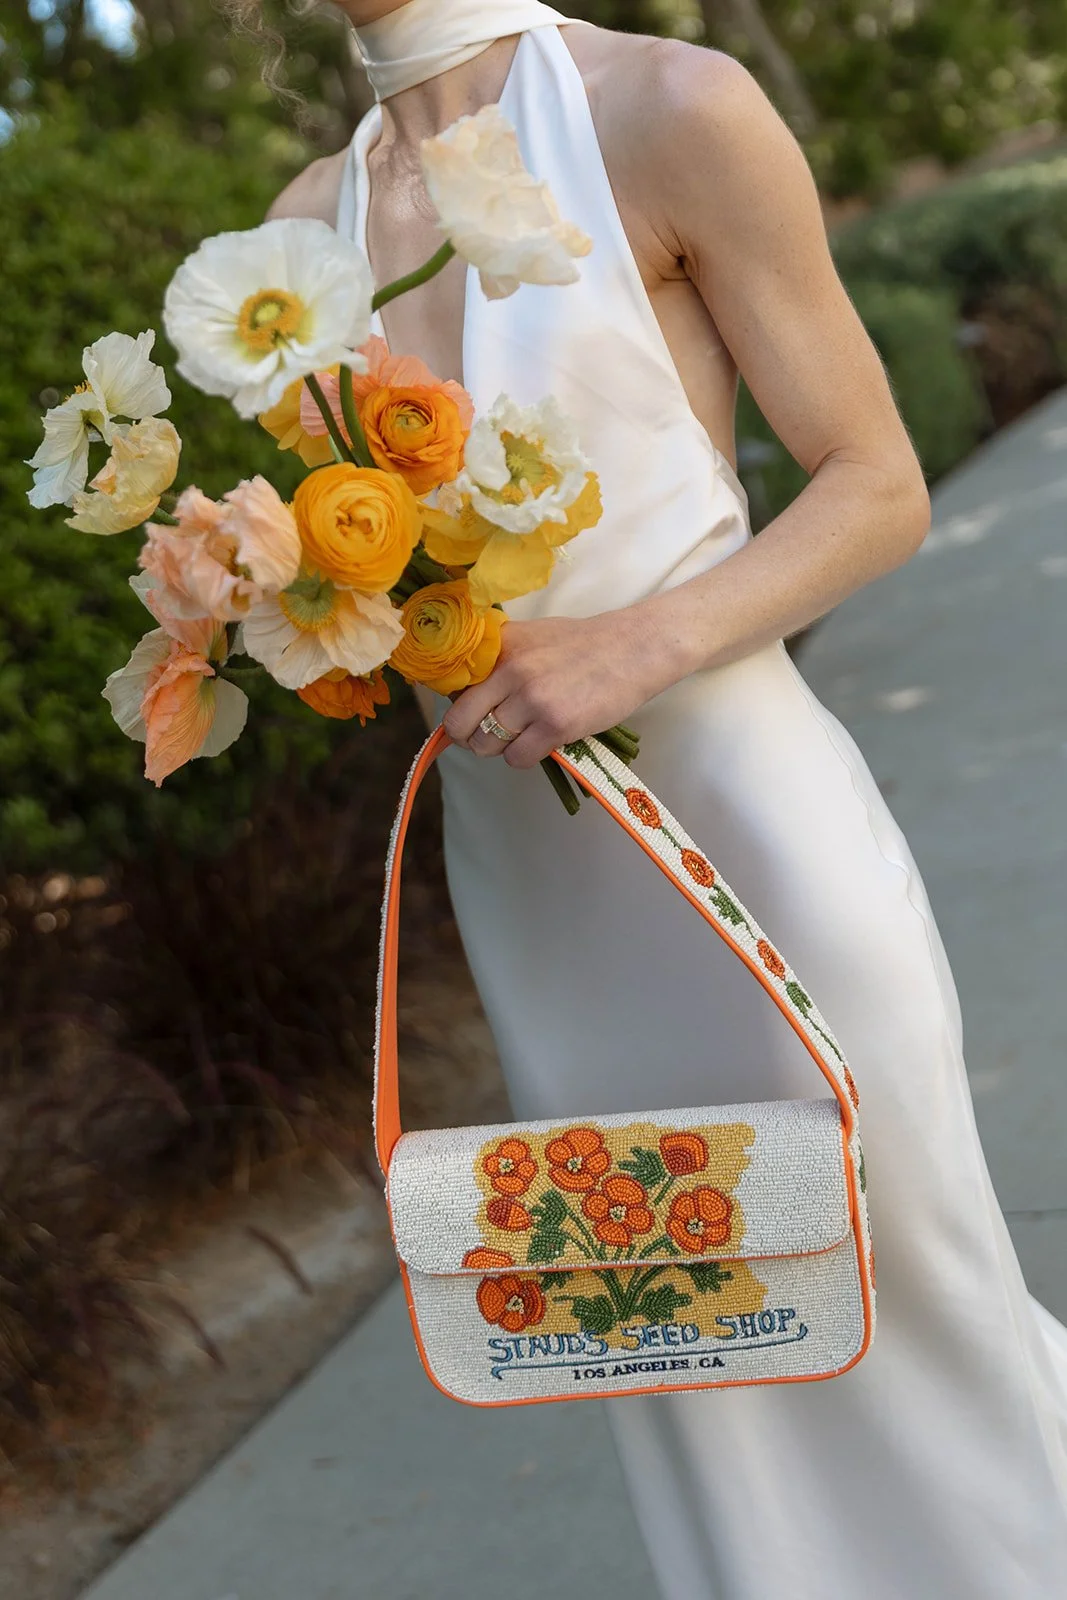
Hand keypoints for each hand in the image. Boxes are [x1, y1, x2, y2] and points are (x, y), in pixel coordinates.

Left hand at [442, 610, 660, 768]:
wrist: (633, 649)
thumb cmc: (583, 645)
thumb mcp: (532, 637)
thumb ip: (499, 659)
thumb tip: (464, 692)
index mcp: (500, 645)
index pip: (454, 687)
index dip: (460, 706)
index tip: (472, 713)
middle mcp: (510, 670)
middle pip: (460, 722)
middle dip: (467, 737)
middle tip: (485, 736)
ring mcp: (532, 698)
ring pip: (487, 744)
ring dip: (500, 748)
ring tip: (523, 736)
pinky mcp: (555, 725)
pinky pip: (517, 758)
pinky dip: (524, 757)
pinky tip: (540, 743)